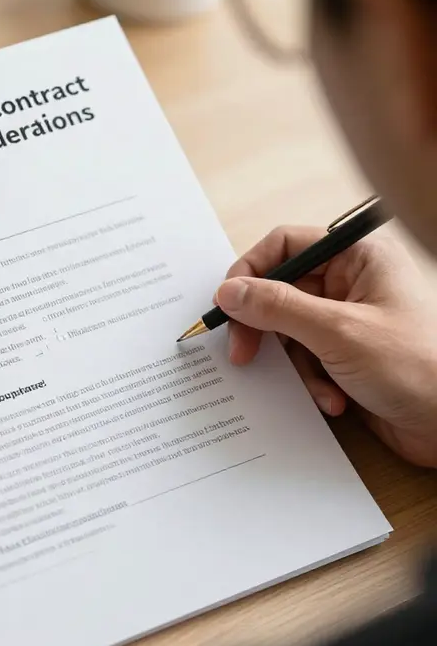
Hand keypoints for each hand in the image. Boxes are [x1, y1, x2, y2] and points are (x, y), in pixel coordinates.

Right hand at [216, 226, 436, 467]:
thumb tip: (228, 291)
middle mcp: (350, 284)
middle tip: (243, 353)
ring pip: (287, 331)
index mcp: (357, 258)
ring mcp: (347, 321)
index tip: (228, 303)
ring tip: (318, 385)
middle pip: (279, 291)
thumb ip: (277, 307)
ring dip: (295, 365)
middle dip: (263, 328)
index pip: (286, 245)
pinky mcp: (345, 356)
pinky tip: (335, 400)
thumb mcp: (337, 332)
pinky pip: (304, 360)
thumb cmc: (417, 367)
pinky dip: (311, 382)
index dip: (251, 271)